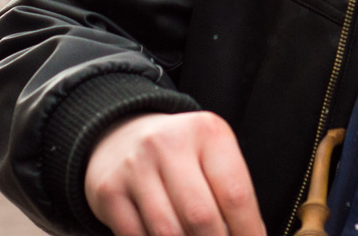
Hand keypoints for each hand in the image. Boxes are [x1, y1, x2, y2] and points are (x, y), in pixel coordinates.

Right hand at [85, 112, 264, 235]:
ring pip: (168, 233)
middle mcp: (169, 143)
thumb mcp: (211, 158)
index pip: (236, 194)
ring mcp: (135, 166)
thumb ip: (228, 196)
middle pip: (201, 218)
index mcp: (207, 132)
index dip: (248, 232)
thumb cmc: (181, 156)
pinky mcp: (108, 191)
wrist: (122, 136)